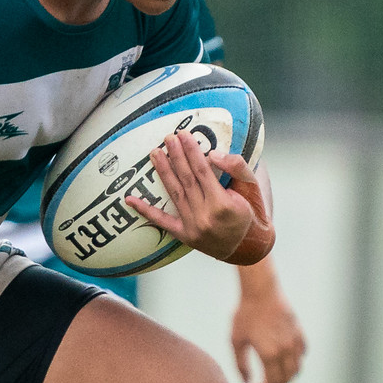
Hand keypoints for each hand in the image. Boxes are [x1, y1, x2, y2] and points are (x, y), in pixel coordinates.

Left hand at [127, 131, 271, 262]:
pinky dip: (145, 210)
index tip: (184, 135)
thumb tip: (212, 154)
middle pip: (186, 179)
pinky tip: (130, 199)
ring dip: (163, 172)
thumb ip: (236, 168)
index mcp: (223, 204)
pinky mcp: (184, 236)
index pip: (202, 171)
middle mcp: (205, 216)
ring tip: (155, 153)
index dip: (191, 151)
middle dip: (175, 156)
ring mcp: (192, 227)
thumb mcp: (252, 188)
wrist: (249, 247)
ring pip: (174, 193)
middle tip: (167, 138)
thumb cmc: (252, 213)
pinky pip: (161, 221)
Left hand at [231, 282, 305, 382]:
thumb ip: (241, 364)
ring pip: (297, 368)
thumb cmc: (245, 315)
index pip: (273, 382)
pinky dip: (295, 361)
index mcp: (269, 354)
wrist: (261, 292)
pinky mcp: (299, 332)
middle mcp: (285, 350)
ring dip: (287, 376)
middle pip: (287, 378)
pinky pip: (302, 353)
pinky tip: (284, 359)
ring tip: (274, 376)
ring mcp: (295, 341)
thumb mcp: (236, 341)